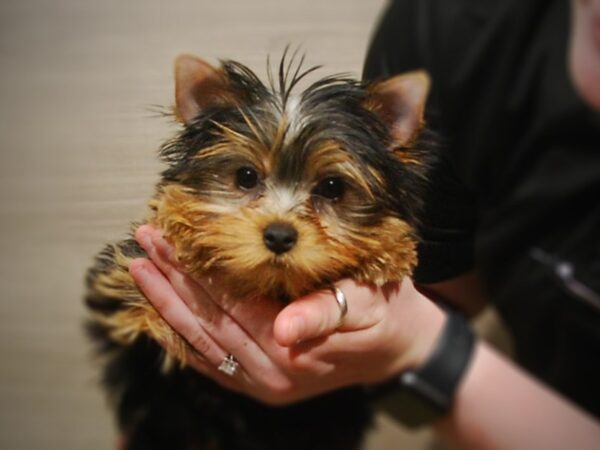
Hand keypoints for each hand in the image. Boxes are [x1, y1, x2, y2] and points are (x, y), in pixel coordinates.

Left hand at [130, 224, 445, 405]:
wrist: (399, 347)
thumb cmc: (385, 312)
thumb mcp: (368, 303)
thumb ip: (326, 314)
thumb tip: (285, 328)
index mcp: (295, 351)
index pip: (230, 305)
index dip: (194, 273)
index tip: (165, 241)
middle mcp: (271, 376)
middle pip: (207, 323)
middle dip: (171, 283)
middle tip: (143, 245)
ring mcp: (263, 384)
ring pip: (202, 343)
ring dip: (168, 306)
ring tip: (142, 270)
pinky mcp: (261, 384)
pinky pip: (211, 364)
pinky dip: (181, 341)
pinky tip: (159, 319)